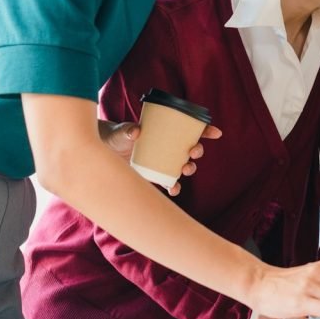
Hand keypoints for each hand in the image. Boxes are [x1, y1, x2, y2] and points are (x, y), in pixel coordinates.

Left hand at [100, 121, 221, 195]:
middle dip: (197, 151)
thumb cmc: (116, 136)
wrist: (103, 151)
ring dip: (189, 168)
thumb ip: (127, 130)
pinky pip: (170, 183)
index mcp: (166, 131)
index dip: (205, 130)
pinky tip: (174, 189)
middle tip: (193, 152)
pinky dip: (175, 187)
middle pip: (191, 148)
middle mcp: (168, 146)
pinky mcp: (155, 175)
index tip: (216, 133)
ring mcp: (163, 161)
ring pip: (184, 166)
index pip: (190, 129)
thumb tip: (136, 132)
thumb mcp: (121, 132)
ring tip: (185, 170)